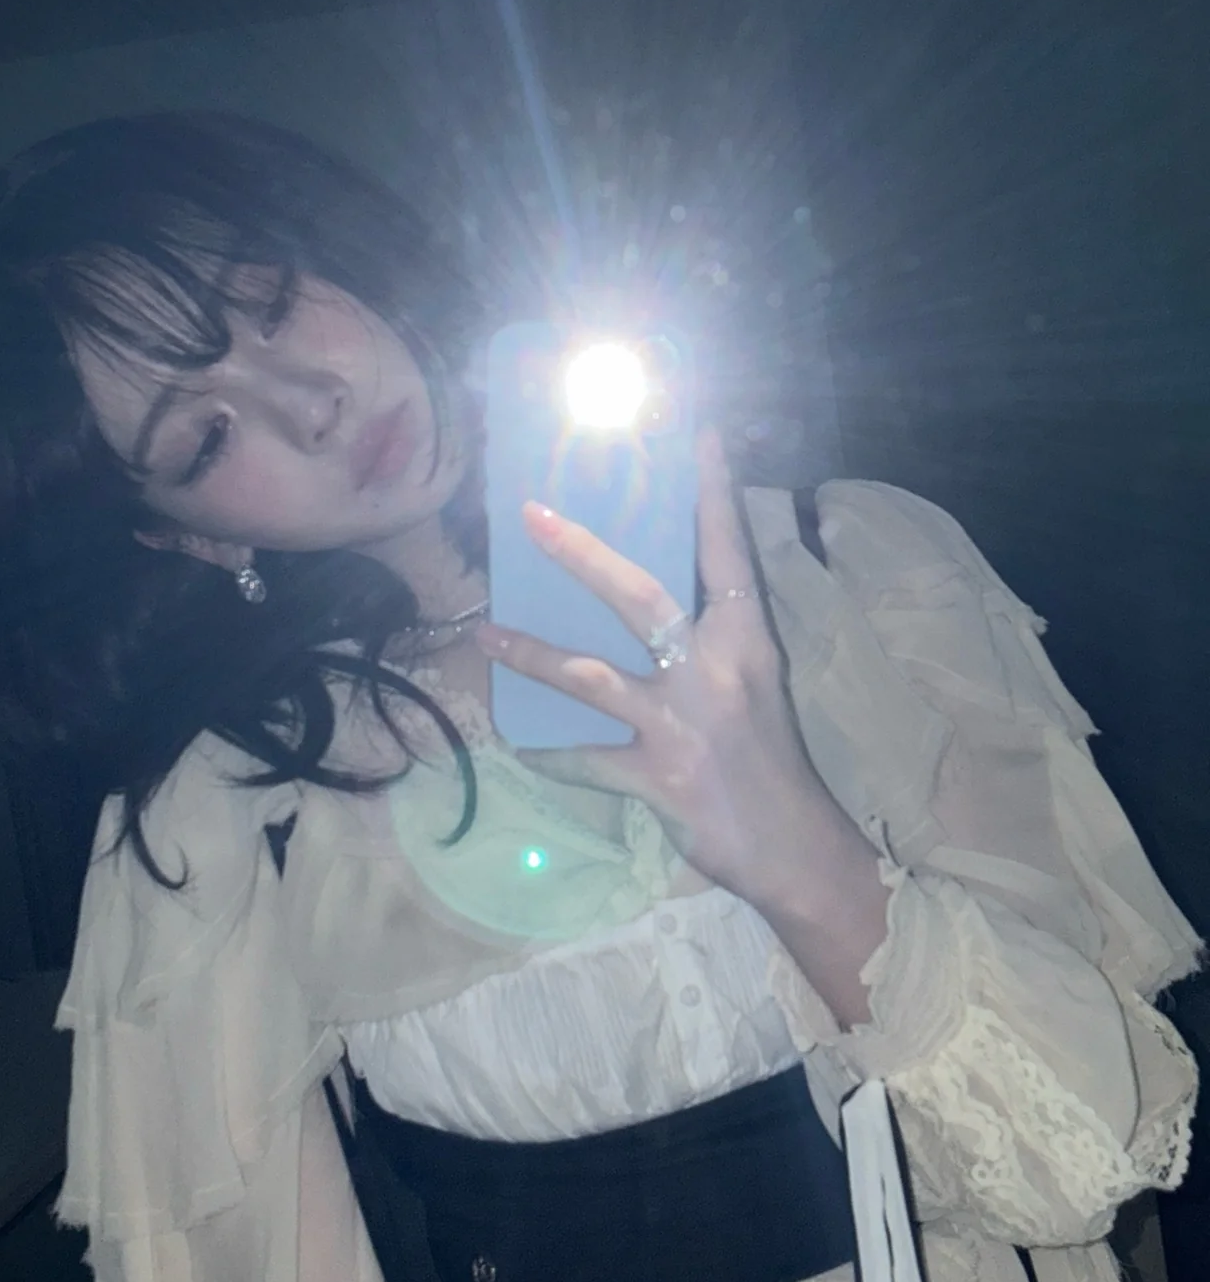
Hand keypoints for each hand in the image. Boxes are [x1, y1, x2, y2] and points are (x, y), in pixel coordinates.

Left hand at [477, 430, 832, 908]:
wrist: (796, 849)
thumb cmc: (773, 760)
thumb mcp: (756, 682)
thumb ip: (714, 636)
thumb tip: (658, 596)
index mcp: (748, 640)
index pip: (726, 551)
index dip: (710, 491)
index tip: (693, 432)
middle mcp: (715, 672)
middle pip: (642, 597)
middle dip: (582, 554)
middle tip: (533, 515)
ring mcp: (681, 725)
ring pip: (592, 676)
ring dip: (533, 654)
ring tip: (485, 634)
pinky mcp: (654, 777)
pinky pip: (584, 756)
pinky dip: (549, 750)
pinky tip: (518, 739)